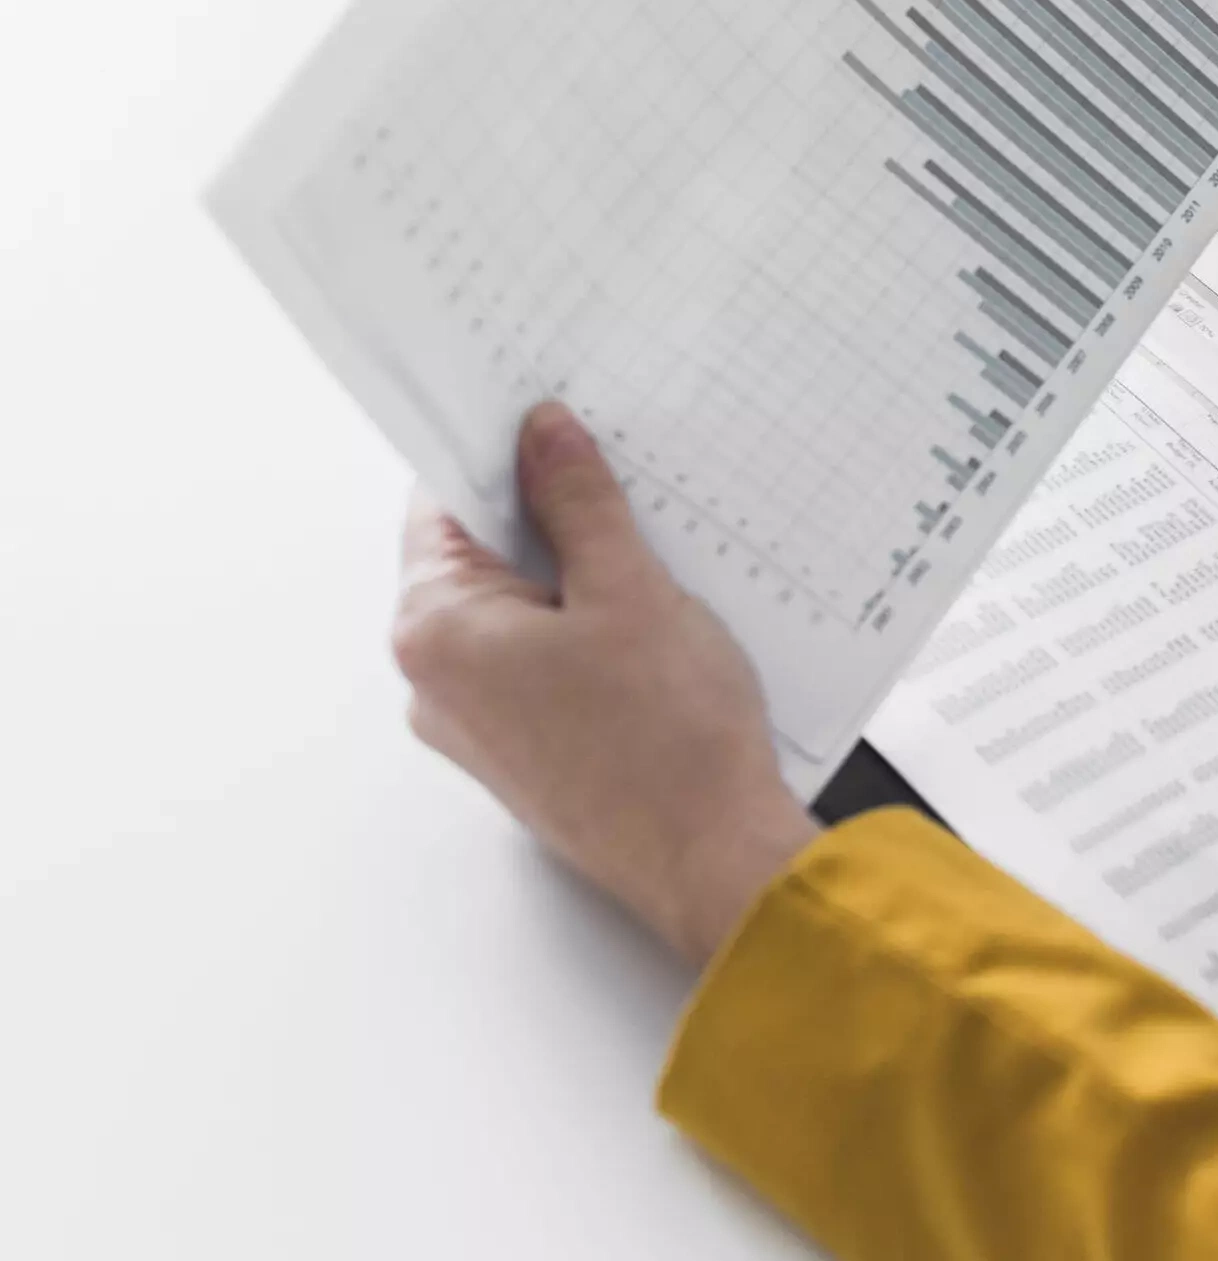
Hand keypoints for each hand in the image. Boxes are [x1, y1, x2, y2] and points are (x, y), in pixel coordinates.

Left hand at [392, 402, 818, 966]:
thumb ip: (578, 503)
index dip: (500, 455)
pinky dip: (589, 635)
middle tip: (624, 490)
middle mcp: (438, 685)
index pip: (444, 505)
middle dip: (552, 519)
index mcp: (438, 632)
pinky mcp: (526, 756)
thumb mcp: (631, 589)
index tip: (549, 423)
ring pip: (519, 614)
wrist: (714, 861)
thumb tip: (543, 437)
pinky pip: (543, 666)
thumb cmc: (668, 742)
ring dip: (579, 581)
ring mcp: (479, 728)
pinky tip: (654, 630)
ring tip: (654, 570)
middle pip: (481, 560)